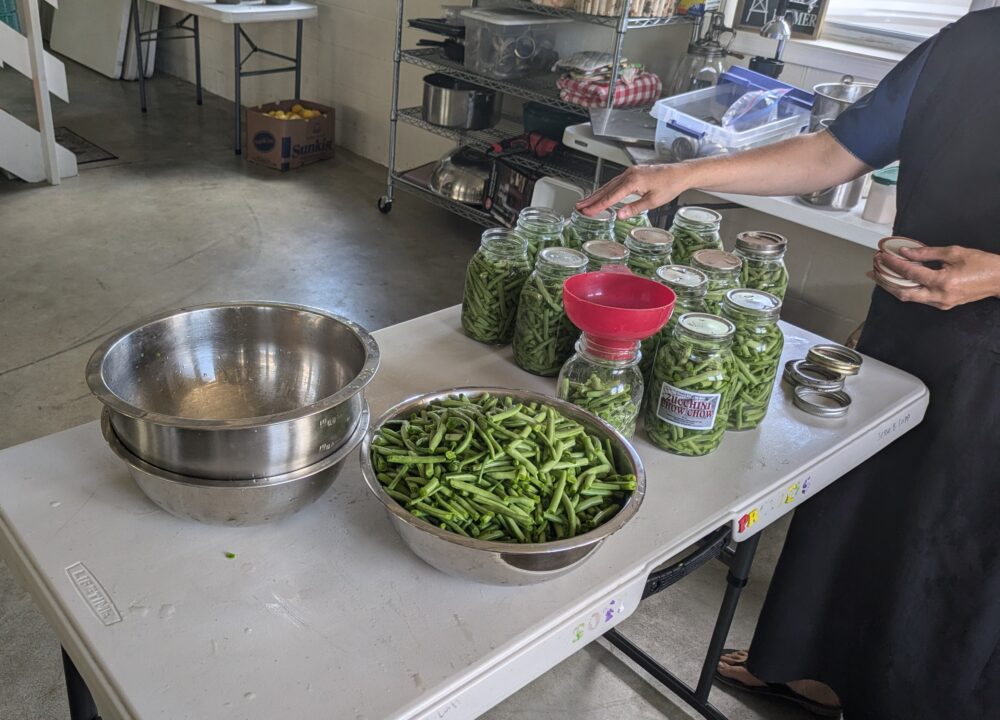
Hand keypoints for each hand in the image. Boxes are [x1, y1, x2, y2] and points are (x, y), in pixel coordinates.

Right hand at [576, 164, 689, 219]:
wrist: (680, 173)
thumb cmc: (670, 185)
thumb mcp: (653, 201)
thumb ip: (635, 208)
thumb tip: (620, 215)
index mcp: (633, 181)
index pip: (611, 196)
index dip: (597, 206)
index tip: (587, 212)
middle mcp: (629, 174)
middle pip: (606, 189)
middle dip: (591, 199)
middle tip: (579, 207)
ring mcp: (630, 172)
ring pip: (609, 185)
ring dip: (596, 194)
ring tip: (585, 202)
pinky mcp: (633, 173)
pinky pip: (615, 182)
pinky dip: (606, 189)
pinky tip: (601, 194)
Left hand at [871, 245, 999, 309]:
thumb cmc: (982, 264)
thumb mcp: (954, 252)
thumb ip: (927, 253)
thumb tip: (905, 252)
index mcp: (943, 282)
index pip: (910, 273)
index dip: (893, 264)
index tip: (881, 256)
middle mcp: (939, 296)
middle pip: (902, 293)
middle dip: (885, 282)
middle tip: (872, 271)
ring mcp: (941, 303)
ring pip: (909, 298)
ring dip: (893, 287)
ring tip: (880, 275)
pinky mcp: (943, 305)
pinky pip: (919, 298)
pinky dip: (906, 289)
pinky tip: (898, 280)